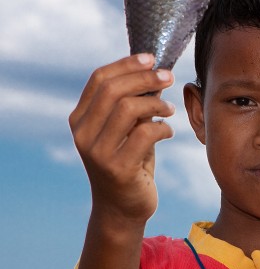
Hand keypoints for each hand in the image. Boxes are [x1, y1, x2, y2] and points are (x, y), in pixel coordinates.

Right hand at [69, 54, 174, 227]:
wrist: (122, 209)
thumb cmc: (129, 162)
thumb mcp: (126, 130)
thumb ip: (132, 104)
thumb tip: (154, 72)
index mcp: (80, 119)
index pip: (99, 79)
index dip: (127, 64)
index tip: (152, 59)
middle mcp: (82, 134)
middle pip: (113, 90)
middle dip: (145, 78)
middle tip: (169, 77)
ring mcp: (97, 152)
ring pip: (128, 109)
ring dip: (156, 104)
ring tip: (169, 111)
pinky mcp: (117, 168)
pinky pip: (145, 134)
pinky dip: (162, 128)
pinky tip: (168, 132)